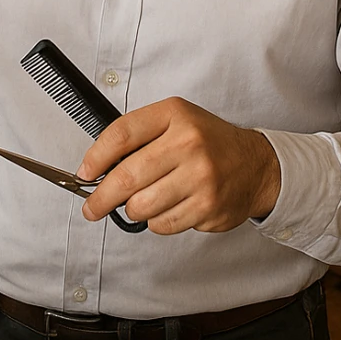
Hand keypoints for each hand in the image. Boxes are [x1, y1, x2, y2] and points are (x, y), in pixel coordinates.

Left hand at [75, 97, 280, 234]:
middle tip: (92, 207)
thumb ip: (138, 137)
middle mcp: (189, 143)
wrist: (256, 165)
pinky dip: (158, 221)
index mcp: (175, 115)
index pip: (122, 134)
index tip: (84, 173)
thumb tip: (96, 167)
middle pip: (126, 177)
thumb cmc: (208, 143)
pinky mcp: (208, 207)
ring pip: (141, 206)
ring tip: (143, 201)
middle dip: (101, 198)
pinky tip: (170, 206)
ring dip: (133, 210)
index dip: (95, 157)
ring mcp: (200, 177)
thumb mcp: (175, 121)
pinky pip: (162, 224)